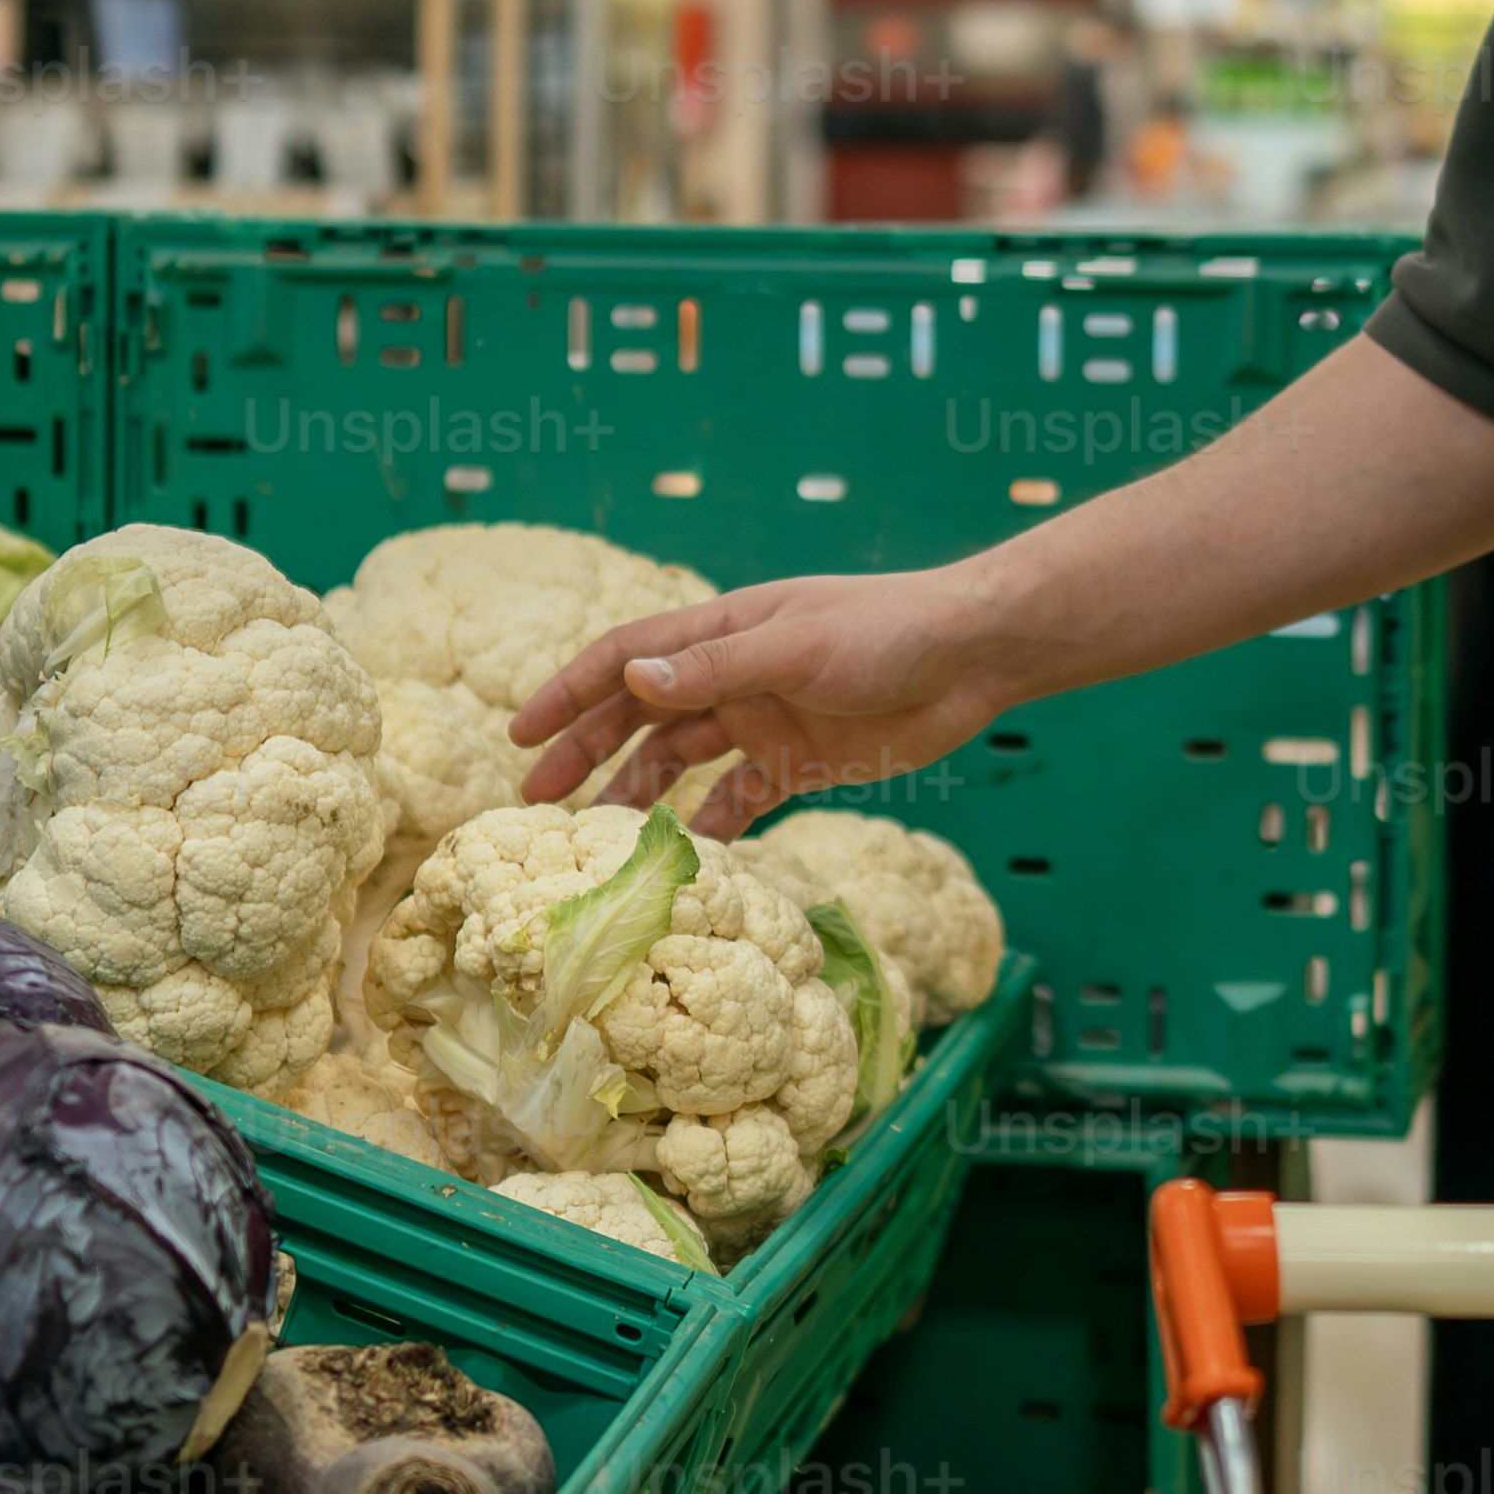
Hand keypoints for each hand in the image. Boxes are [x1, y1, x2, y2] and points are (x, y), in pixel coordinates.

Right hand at [510, 570, 1026, 828]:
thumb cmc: (887, 632)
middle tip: (536, 802)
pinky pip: (740, 801)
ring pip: (683, 763)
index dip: (570, 694)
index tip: (520, 734)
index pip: (624, 659)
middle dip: (586, 753)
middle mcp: (734, 676)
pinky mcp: (802, 762)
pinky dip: (709, 828)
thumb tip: (631, 683)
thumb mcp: (795, 648)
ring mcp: (765, 720)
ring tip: (596, 842)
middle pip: (640, 717)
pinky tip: (681, 861)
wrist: (973, 657)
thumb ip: (716, 671)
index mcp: (722, 633)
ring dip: (639, 796)